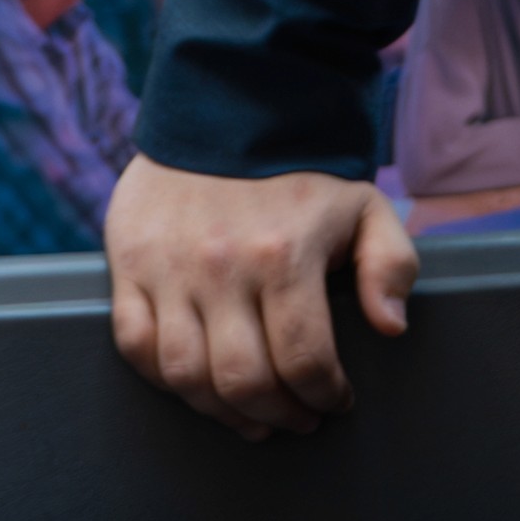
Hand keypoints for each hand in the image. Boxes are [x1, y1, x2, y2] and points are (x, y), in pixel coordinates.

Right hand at [102, 158, 417, 437]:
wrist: (224, 103)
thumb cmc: (301, 169)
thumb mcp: (366, 205)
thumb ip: (390, 265)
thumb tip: (390, 327)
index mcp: (285, 255)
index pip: (305, 361)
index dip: (325, 396)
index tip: (336, 400)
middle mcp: (222, 267)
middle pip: (244, 381)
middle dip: (279, 415)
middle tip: (297, 417)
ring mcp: (169, 268)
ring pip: (185, 375)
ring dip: (222, 412)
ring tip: (250, 415)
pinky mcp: (129, 262)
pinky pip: (135, 345)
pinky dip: (164, 378)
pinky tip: (196, 382)